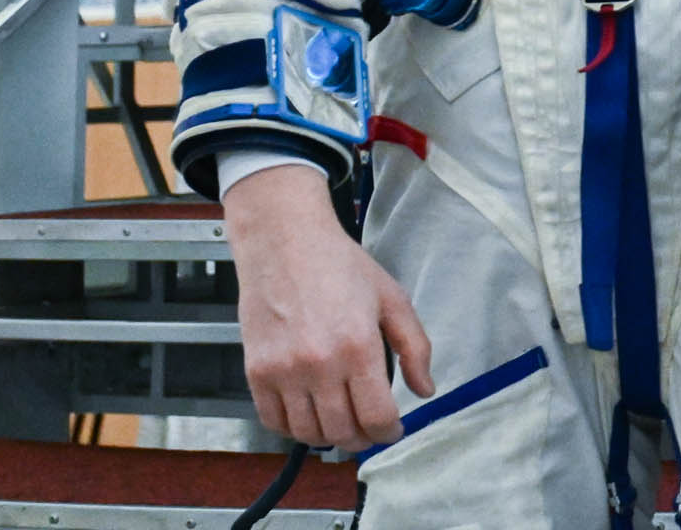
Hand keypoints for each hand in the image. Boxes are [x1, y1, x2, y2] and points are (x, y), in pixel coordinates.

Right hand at [222, 162, 433, 448]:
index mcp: (358, 346)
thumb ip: (415, 347)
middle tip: (368, 429)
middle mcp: (319, 364)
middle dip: (362, 438)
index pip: (376, 417)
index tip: (393, 429)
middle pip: (343, 432)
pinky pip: (274, 421)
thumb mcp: (392, 298)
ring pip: (308, 433)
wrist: (284, 242)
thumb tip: (424, 390)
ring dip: (329, 437)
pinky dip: (293, 428)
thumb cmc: (338, 265)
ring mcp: (283, 371)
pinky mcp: (256, 372)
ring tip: (341, 422)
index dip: (389, 432)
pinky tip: (308, 414)